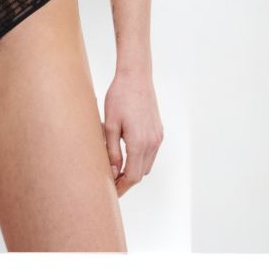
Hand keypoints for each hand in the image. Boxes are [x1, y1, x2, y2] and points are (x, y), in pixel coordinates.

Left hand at [101, 68, 162, 196]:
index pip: (132, 176)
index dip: (122, 187)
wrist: (136, 77)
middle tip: (110, 183)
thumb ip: (112, 151)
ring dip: (133, 170)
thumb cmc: (119, 97)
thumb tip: (114, 172)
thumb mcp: (110, 124)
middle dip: (126, 181)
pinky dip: (140, 159)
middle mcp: (152, 143)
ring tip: (116, 169)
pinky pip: (150, 153)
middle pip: (141, 173)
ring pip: (146, 165)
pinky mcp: (158, 131)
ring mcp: (157, 137)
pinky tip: (127, 154)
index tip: (110, 192)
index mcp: (139, 143)